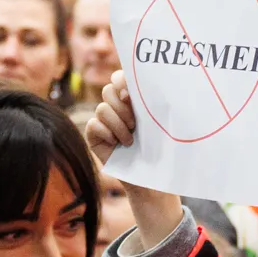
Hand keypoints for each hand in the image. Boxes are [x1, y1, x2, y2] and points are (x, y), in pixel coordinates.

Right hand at [86, 71, 183, 253]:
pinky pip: (93, 124)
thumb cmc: (165, 150)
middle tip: (135, 122)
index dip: (122, 80)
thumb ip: (156, 102)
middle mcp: (118, 107)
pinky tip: (120, 145)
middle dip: (121, 105)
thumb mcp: (164, 123)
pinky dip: (107, 133)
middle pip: (108, 89)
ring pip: (101, 107)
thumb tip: (159, 80)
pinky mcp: (96, 137)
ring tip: (131, 138)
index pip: (121, 76)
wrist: (154, 180)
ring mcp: (105, 122)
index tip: (131, 95)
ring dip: (118, 123)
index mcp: (135, 99)